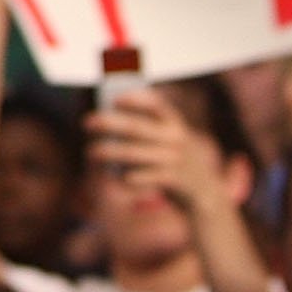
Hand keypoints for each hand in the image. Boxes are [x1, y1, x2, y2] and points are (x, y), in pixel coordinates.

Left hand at [86, 86, 224, 216]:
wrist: (205, 191)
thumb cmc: (174, 159)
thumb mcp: (169, 140)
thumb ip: (146, 130)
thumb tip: (107, 123)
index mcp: (175, 123)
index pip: (156, 104)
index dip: (135, 100)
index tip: (114, 99)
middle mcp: (176, 138)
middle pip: (136, 128)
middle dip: (109, 123)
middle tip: (87, 122)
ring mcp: (176, 160)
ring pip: (134, 154)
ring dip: (109, 152)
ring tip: (91, 152)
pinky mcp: (174, 180)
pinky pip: (144, 177)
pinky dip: (127, 177)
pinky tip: (114, 177)